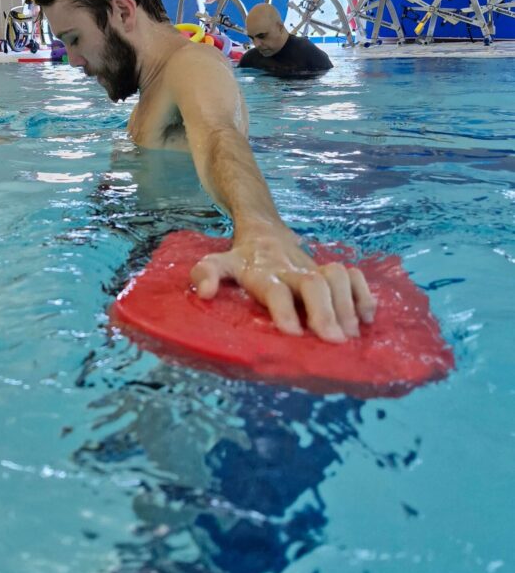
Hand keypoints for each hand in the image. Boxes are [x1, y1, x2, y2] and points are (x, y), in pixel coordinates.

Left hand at [190, 225, 375, 342]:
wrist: (264, 231)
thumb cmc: (241, 259)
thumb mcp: (218, 262)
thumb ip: (206, 274)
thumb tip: (204, 293)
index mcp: (262, 273)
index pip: (274, 289)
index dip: (284, 309)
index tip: (294, 334)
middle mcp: (290, 269)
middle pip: (312, 283)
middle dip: (324, 311)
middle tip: (333, 341)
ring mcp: (313, 268)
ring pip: (336, 276)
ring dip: (346, 304)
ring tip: (350, 334)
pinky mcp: (329, 270)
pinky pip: (353, 275)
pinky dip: (363, 294)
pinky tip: (367, 317)